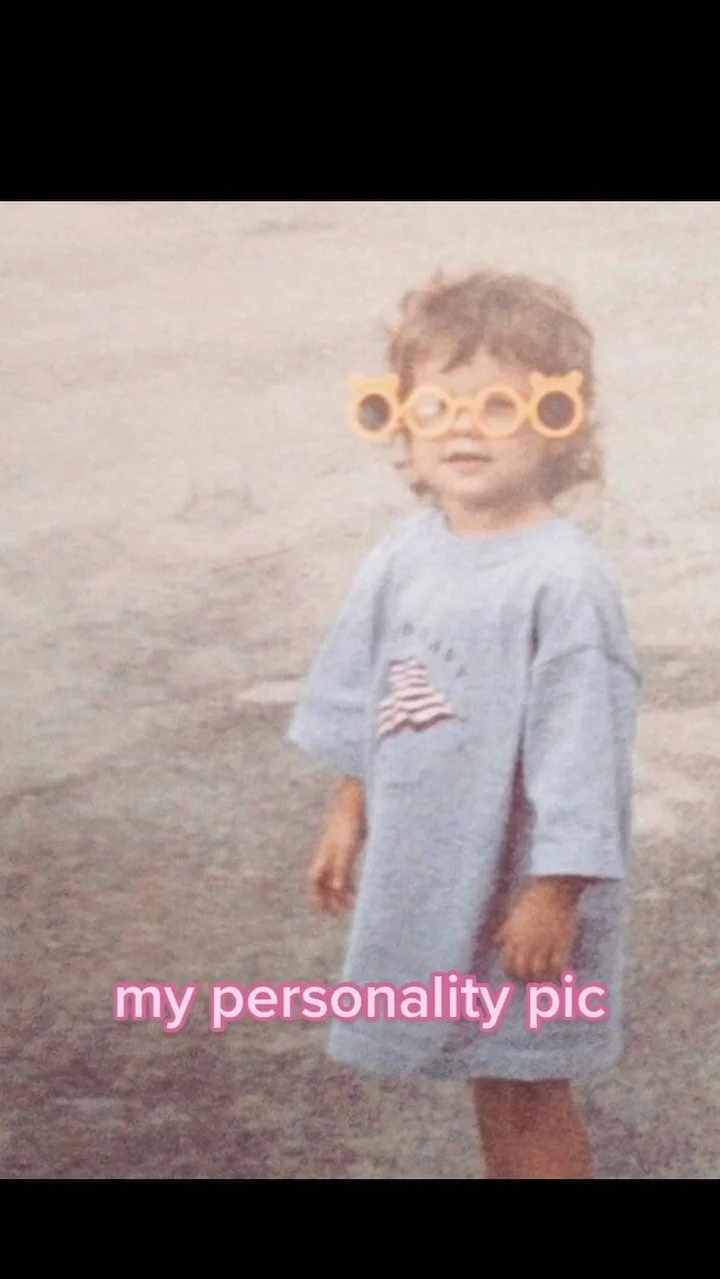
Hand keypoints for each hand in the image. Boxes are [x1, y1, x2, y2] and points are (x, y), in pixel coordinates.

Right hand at [306, 778, 364, 915]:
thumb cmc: (350, 822)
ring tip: (350, 905)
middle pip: (322, 881)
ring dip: (339, 892)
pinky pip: (344, 869)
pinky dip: (349, 881)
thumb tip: (336, 889)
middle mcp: (328, 854)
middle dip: (327, 899)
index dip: (315, 897)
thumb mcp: (346, 848)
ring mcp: (338, 849)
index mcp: (324, 855)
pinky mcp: (350, 845)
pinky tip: (358, 888)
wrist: (356, 800)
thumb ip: (341, 868)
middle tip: (337, 914)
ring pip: (334, 876)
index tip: (324, 912)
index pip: (313, 881)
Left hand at [494, 879, 580, 983]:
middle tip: (535, 981)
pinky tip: (563, 977)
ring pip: (540, 973)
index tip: (520, 976)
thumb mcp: (513, 915)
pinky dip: (561, 975)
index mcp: (513, 938)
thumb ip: (504, 931)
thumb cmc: (532, 899)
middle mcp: (526, 944)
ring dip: (544, 980)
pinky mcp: (560, 943)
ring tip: (549, 981)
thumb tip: (496, 943)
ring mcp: (544, 944)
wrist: (552, 888)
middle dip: (528, 980)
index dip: (513, 974)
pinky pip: (559, 967)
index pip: (508, 966)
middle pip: (523, 973)